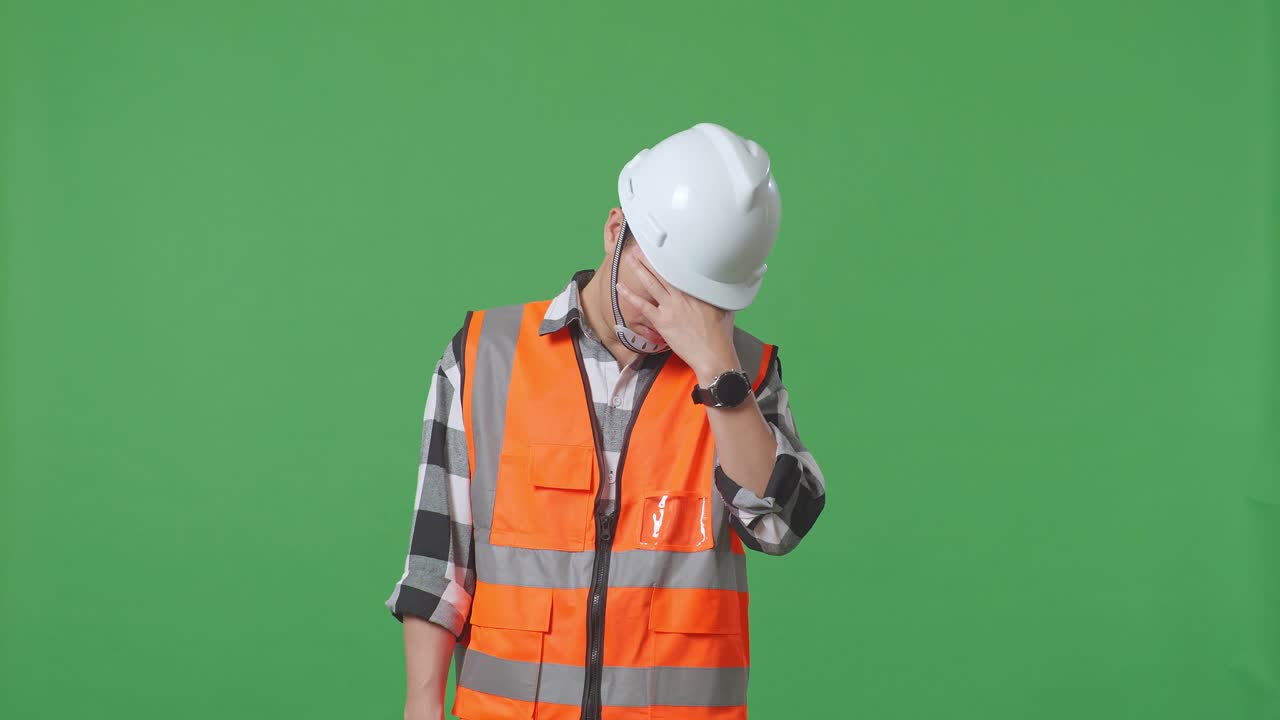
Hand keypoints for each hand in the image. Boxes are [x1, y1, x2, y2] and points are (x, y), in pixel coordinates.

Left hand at [615, 251, 740, 379]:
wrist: (713, 354)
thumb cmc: (720, 334)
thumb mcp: (724, 306)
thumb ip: (715, 295)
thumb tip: (717, 288)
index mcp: (698, 290)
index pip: (680, 268)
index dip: (669, 256)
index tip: (663, 248)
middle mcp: (683, 295)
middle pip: (663, 271)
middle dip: (650, 257)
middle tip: (641, 247)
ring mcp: (670, 307)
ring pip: (651, 282)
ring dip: (639, 268)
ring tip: (630, 257)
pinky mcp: (662, 321)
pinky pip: (642, 305)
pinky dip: (630, 295)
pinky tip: (620, 287)